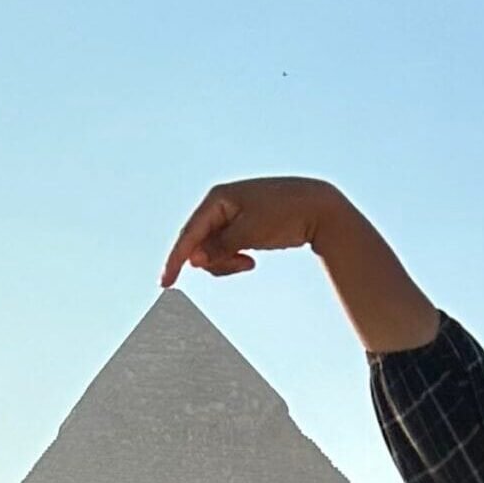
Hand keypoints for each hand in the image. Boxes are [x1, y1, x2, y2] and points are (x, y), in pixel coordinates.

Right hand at [160, 177, 345, 285]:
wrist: (317, 209)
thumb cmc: (284, 214)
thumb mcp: (250, 232)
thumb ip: (220, 247)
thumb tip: (194, 260)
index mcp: (218, 198)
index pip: (189, 233)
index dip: (176, 259)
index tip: (166, 283)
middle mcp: (220, 205)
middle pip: (199, 244)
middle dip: (214, 261)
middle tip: (241, 264)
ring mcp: (231, 218)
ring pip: (213, 251)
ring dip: (225, 264)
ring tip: (248, 263)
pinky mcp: (242, 229)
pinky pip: (226, 251)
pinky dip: (234, 261)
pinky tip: (251, 261)